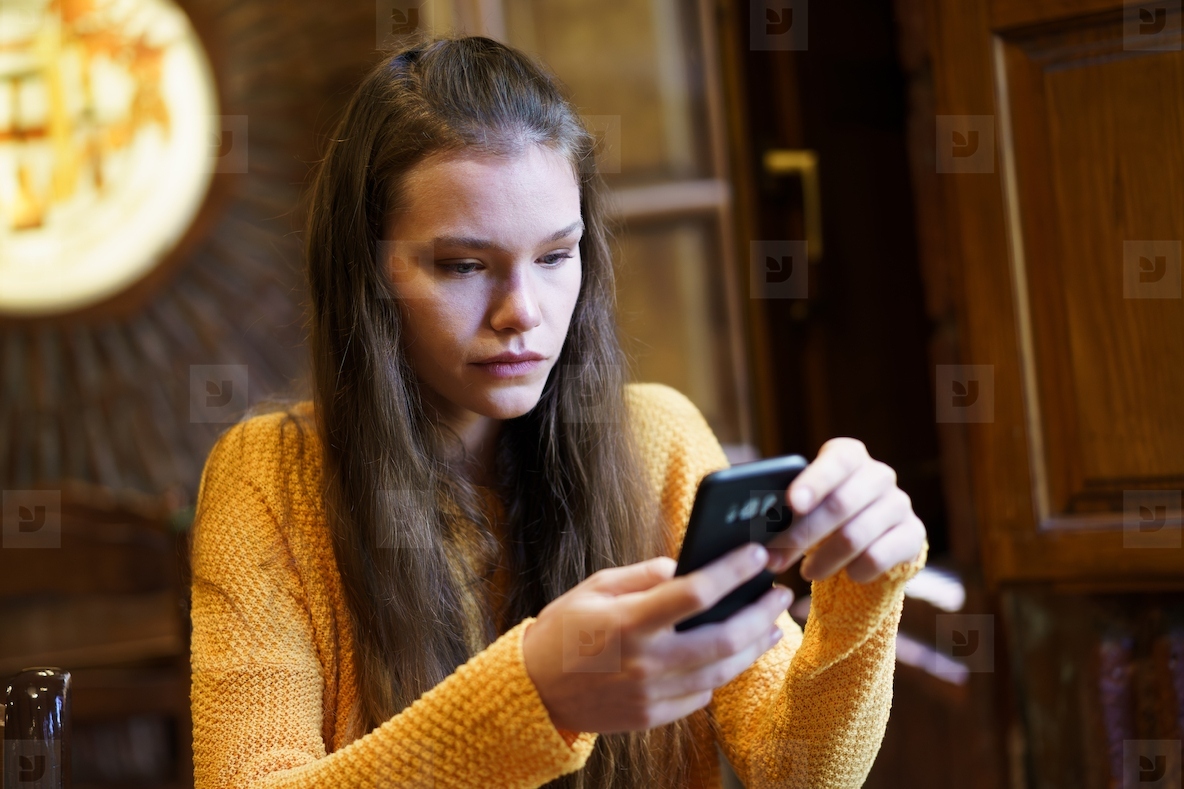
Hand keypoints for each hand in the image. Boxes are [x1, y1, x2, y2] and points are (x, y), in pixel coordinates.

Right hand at [522, 543, 792, 733]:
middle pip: (722, 638)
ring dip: (753, 647)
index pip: (696, 592)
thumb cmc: (565, 630)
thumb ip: (642, 575)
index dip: (732, 571)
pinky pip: (701, 694)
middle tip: (779, 594)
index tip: (755, 555)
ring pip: (721, 671)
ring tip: (771, 627)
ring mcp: (651, 693)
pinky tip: (731, 655)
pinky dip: (721, 673)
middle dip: (759, 614)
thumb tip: (684, 565)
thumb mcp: (595, 587)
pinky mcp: (653, 716)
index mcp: (630, 621)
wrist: (535, 691)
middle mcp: (645, 660)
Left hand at [765, 438, 925, 582]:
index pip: (836, 461)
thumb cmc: (824, 515)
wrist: (869, 538)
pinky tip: (846, 575)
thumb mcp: (806, 505)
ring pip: (856, 535)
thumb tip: (757, 530)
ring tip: (806, 572)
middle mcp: (879, 475)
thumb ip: (786, 508)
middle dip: (803, 534)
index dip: (814, 482)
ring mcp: (899, 504)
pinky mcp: (913, 534)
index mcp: (849, 456)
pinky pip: (878, 557)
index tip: (792, 504)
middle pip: (841, 504)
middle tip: (776, 557)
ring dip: (824, 559)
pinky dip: (855, 570)